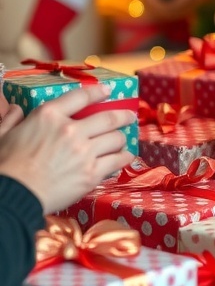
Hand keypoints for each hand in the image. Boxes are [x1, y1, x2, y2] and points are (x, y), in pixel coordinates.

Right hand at [0, 84, 135, 212]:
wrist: (14, 194)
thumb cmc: (6, 165)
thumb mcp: (2, 134)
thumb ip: (11, 119)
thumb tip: (16, 109)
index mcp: (48, 115)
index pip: (81, 96)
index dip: (98, 91)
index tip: (108, 90)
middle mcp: (70, 130)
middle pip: (107, 117)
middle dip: (123, 115)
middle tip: (129, 115)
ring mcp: (84, 152)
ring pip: (115, 138)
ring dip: (122, 138)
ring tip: (123, 139)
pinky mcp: (91, 174)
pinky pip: (117, 161)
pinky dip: (124, 158)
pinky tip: (125, 156)